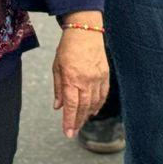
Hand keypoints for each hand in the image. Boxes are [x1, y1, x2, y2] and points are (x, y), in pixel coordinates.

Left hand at [52, 23, 108, 138]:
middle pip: (83, 108)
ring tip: (81, 123)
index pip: (71, 106)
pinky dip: (98, 105)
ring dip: (87, 115)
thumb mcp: (57, 66)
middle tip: (73, 132)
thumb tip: (58, 106)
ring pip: (94, 103)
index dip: (69, 121)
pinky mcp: (105, 74)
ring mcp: (97, 78)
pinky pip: (103, 94)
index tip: (67, 132)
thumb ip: (58, 88)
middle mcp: (86, 80)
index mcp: (71, 78)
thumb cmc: (68, 47)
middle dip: (78, 122)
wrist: (85, 30)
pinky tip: (93, 111)